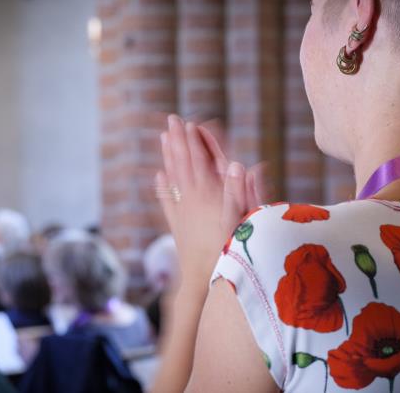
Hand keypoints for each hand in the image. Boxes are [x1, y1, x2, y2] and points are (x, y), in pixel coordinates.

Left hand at [155, 115, 267, 290]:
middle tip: (172, 120)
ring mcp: (181, 211)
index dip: (194, 141)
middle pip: (182, 163)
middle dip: (177, 141)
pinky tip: (159, 176)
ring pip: (172, 177)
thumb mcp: (238, 221)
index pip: (199, 161)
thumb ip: (238, 192)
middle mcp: (190, 199)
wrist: (201, 278)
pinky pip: (167, 200)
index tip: (189, 123)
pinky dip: (162, 186)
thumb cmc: (225, 251)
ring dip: (168, 156)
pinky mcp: (176, 224)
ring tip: (163, 139)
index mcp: (206, 195)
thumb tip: (240, 164)